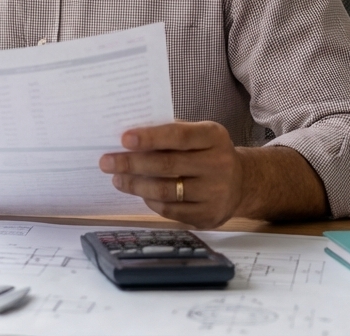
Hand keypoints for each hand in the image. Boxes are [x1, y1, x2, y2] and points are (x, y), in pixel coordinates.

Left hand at [98, 121, 245, 228]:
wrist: (242, 182)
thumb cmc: (208, 153)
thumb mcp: (198, 135)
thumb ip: (170, 134)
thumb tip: (129, 139)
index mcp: (213, 136)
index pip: (178, 136)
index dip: (150, 138)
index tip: (124, 139)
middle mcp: (219, 164)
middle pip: (168, 165)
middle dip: (132, 164)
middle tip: (107, 162)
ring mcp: (216, 192)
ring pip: (166, 191)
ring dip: (136, 185)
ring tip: (118, 179)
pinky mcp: (209, 216)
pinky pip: (171, 210)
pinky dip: (151, 201)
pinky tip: (140, 193)